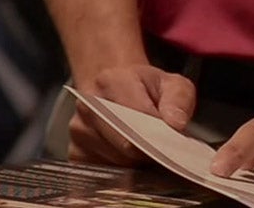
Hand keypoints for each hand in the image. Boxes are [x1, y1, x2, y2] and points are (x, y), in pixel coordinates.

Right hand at [70, 64, 195, 164]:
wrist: (114, 88)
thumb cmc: (144, 88)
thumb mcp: (171, 84)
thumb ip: (179, 99)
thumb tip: (175, 124)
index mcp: (111, 81)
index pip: (136, 115)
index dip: (157, 132)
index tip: (171, 141)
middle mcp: (88, 105)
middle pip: (124, 143)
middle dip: (148, 151)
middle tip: (163, 151)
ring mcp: (78, 131)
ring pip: (115, 161)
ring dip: (136, 163)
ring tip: (147, 152)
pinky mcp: (75, 153)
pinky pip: (103, 173)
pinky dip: (121, 172)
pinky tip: (130, 161)